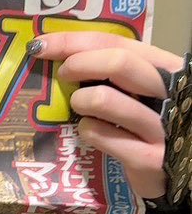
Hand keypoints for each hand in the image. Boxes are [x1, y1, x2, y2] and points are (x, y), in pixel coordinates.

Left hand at [34, 33, 181, 198]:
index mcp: (167, 69)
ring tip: (80, 108)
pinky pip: (101, 134)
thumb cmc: (143, 123)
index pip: (118, 42)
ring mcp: (163, 127)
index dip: (75, 41)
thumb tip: (52, 51)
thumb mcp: (135, 90)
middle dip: (79, 64)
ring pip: (105, 98)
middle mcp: (171, 94)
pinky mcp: (150, 159)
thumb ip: (108, 69)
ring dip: (80, 101)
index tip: (41, 46)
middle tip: (63, 75)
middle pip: (119, 62)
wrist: (169, 172)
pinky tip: (90, 132)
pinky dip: (87, 130)